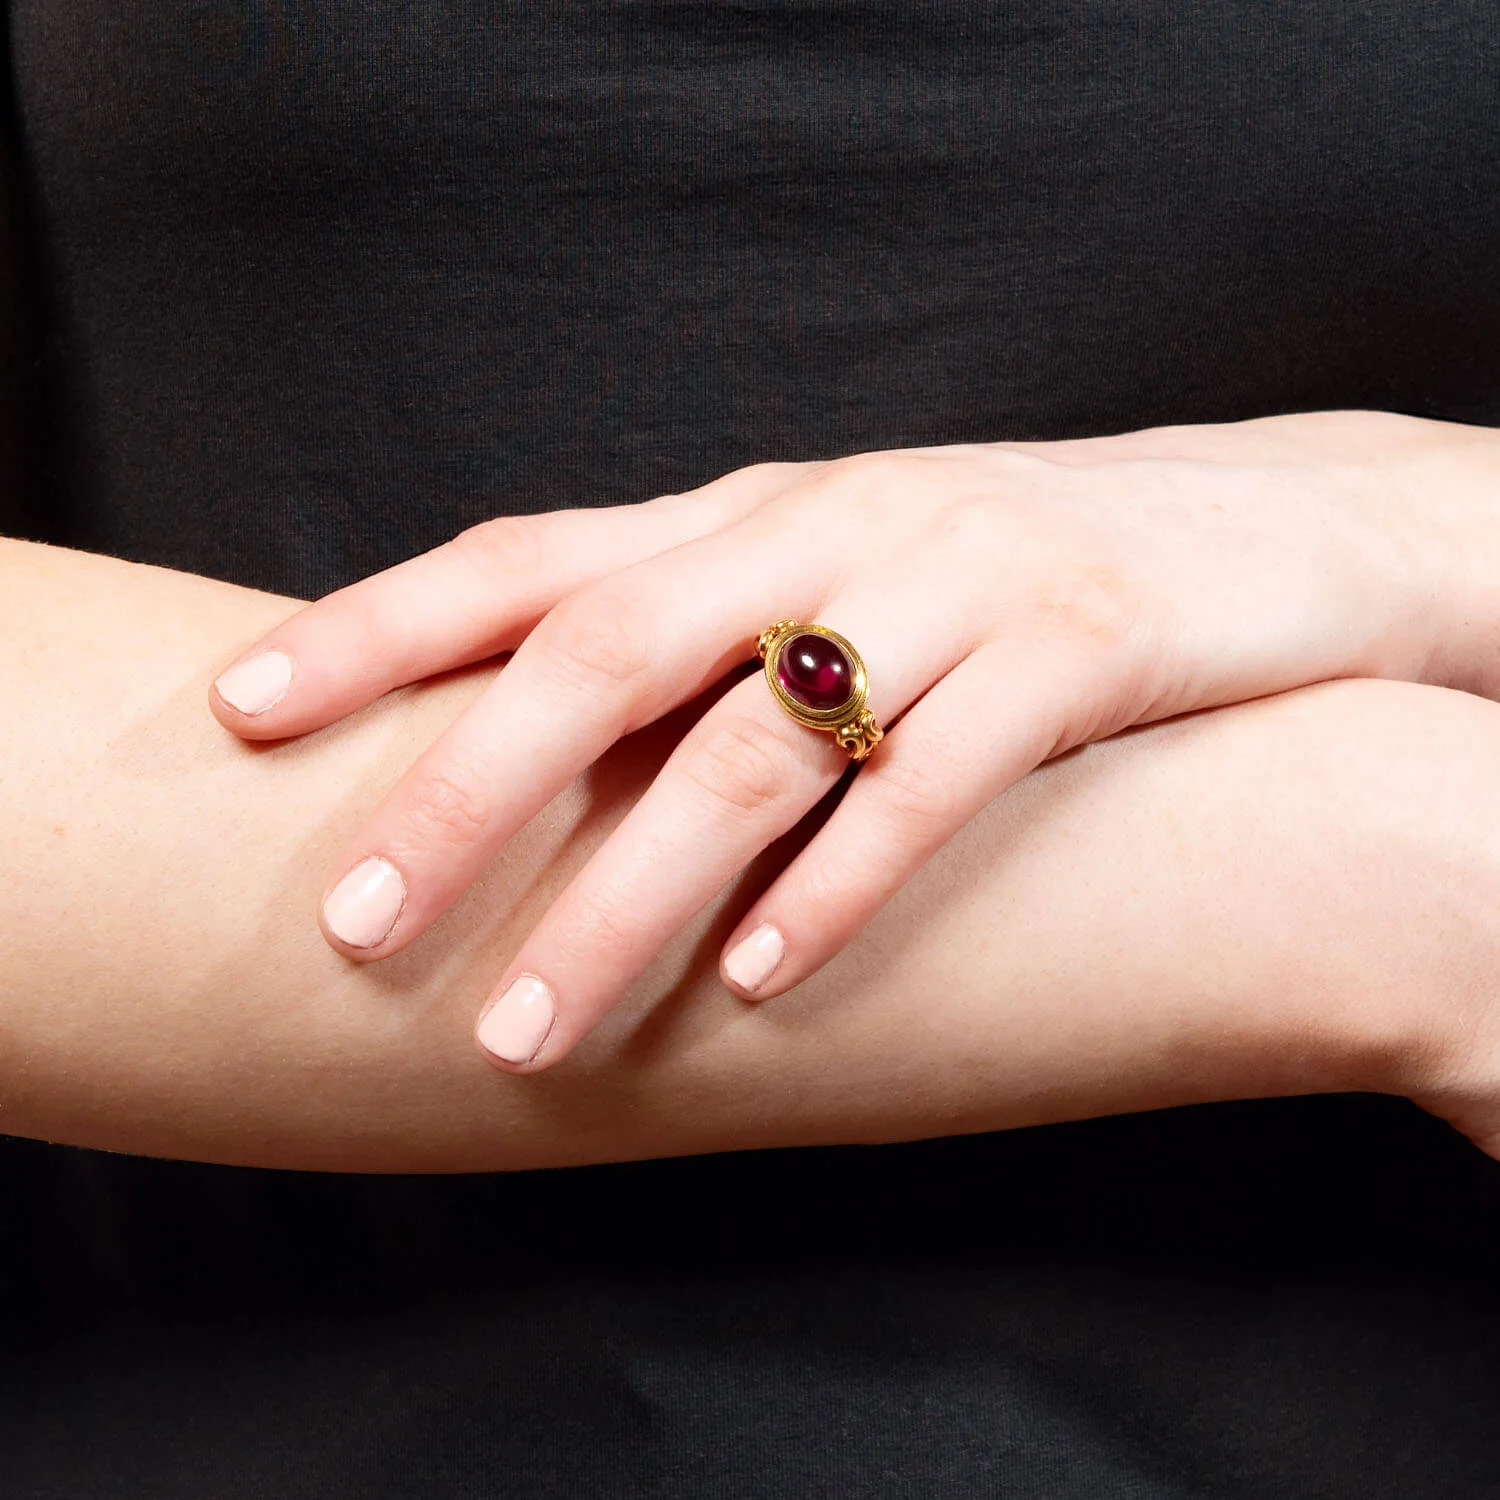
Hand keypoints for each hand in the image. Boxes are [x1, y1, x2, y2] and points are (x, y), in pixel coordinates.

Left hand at [208, 409, 1499, 1073]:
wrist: (1270, 523)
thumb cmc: (1009, 566)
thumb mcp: (842, 568)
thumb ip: (711, 626)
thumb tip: (541, 733)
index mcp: (755, 505)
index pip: (532, 556)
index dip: (378, 625)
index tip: (244, 708)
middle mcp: (835, 523)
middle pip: (608, 650)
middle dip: (464, 792)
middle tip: (356, 928)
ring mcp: (962, 574)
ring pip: (758, 742)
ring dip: (633, 894)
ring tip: (532, 1025)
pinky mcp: (1084, 646)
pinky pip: (937, 779)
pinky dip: (840, 885)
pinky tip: (762, 982)